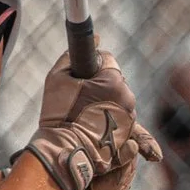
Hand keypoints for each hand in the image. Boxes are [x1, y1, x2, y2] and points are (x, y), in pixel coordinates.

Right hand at [25, 48, 161, 189]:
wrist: (65, 151)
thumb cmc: (59, 113)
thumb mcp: (57, 78)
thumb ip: (73, 55)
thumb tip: (96, 38)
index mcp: (114, 80)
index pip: (108, 60)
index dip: (94, 65)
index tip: (83, 74)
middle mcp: (129, 99)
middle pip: (116, 84)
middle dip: (102, 87)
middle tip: (81, 99)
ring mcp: (132, 121)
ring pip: (121, 105)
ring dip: (108, 107)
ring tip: (86, 118)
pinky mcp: (131, 140)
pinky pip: (128, 129)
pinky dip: (119, 129)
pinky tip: (108, 134)